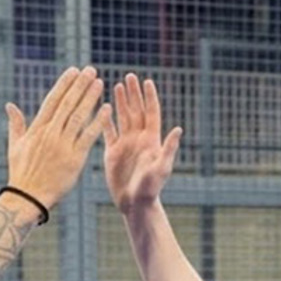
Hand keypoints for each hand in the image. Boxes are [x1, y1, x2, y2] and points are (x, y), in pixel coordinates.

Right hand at [4, 66, 108, 211]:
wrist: (27, 197)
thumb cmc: (21, 173)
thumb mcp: (14, 146)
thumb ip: (15, 124)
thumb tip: (9, 105)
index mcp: (37, 129)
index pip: (53, 100)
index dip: (64, 84)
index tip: (74, 71)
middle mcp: (50, 133)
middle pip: (67, 103)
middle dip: (80, 85)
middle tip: (90, 70)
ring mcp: (63, 145)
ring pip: (79, 115)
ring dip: (90, 97)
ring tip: (99, 82)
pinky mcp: (74, 158)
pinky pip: (88, 136)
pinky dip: (98, 121)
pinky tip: (107, 108)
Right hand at [102, 73, 182, 213]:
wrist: (135, 204)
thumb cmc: (151, 188)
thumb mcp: (162, 168)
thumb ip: (169, 148)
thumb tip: (178, 129)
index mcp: (151, 140)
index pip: (151, 112)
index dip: (149, 97)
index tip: (147, 81)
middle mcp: (138, 139)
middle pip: (136, 110)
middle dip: (134, 93)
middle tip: (130, 76)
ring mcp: (125, 144)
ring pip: (122, 118)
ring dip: (121, 102)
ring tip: (117, 85)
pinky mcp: (113, 153)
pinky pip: (108, 132)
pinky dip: (105, 120)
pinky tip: (102, 108)